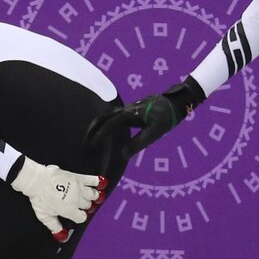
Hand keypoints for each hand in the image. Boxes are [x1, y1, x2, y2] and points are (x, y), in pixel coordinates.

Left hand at [10, 157, 106, 240]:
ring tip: (88, 197)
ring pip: (94, 195)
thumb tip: (62, 236)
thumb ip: (55, 227)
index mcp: (69, 210)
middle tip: (78, 205)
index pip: (82, 217)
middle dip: (84, 206)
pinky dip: (98, 182)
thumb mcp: (44, 216)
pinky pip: (93, 180)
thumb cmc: (39, 197)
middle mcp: (76, 199)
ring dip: (93, 197)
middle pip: (88, 206)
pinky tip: (100, 184)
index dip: (79, 217)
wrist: (36, 180)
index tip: (76, 215)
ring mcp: (78, 188)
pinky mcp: (78, 177)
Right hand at [84, 78, 204, 157]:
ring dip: (98, 124)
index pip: (109, 124)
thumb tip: (122, 154)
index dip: (99, 135)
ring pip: (107, 114)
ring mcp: (128, 108)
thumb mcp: (154, 133)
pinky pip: (113, 115)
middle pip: (103, 117)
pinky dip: (105, 122)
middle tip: (85, 141)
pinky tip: (106, 129)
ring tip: (92, 136)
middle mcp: (126, 109)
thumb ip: (138, 143)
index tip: (91, 144)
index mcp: (129, 114)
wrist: (173, 103)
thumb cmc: (166, 118)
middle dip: (93, 128)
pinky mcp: (131, 109)